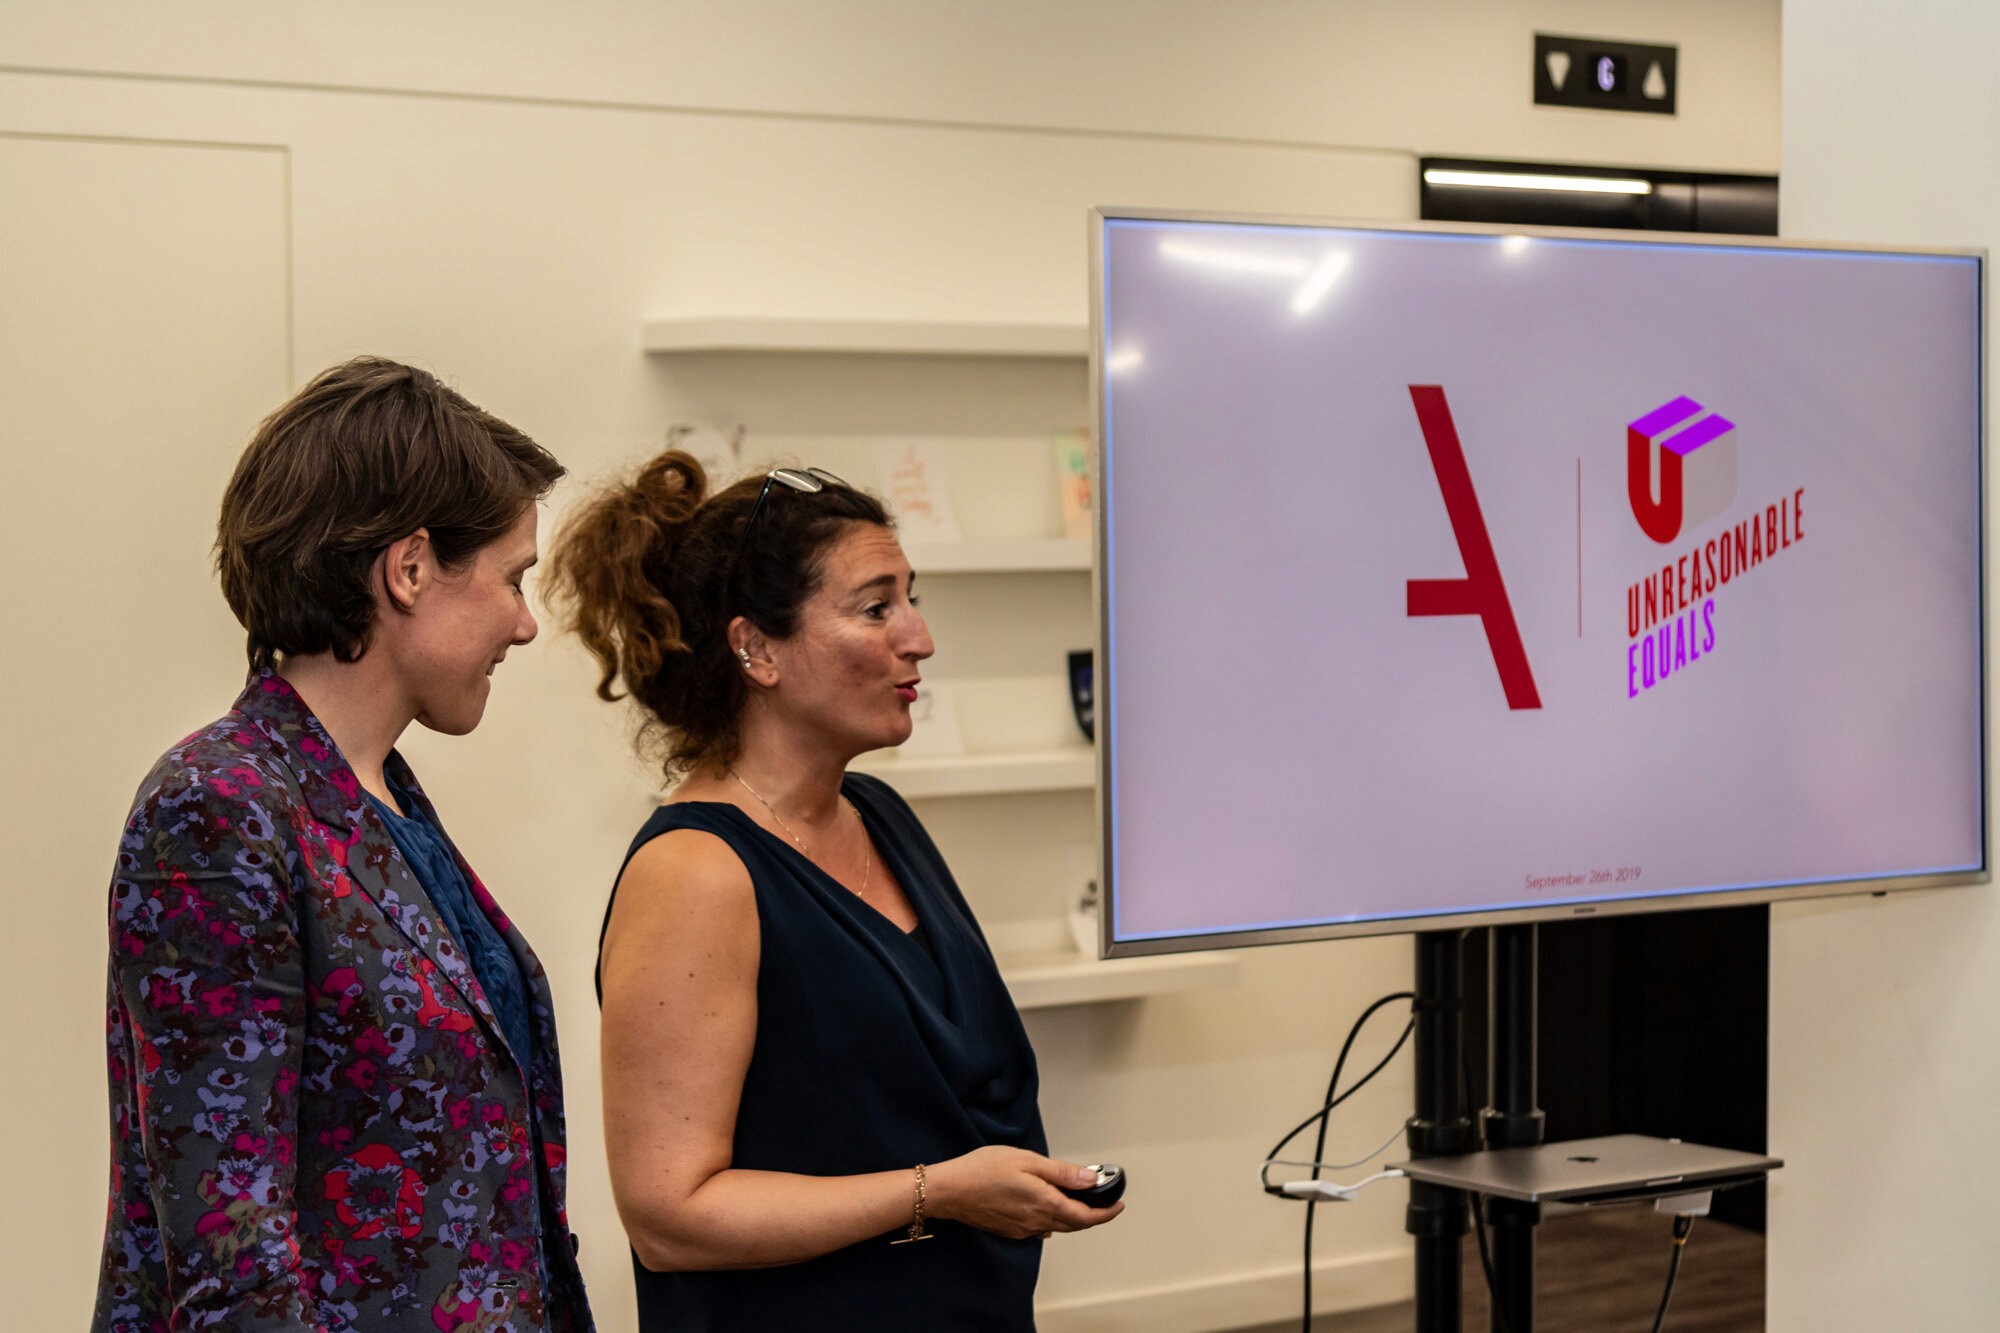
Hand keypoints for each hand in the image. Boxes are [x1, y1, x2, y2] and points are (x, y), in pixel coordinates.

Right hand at [925, 1146, 1124, 1239]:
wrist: (949, 1190)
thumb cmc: (982, 1170)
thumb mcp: (1027, 1161)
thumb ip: (1061, 1172)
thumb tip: (1090, 1179)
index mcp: (1045, 1204)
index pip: (1086, 1216)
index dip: (1106, 1213)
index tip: (1118, 1205)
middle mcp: (1036, 1222)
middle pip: (1074, 1224)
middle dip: (1093, 1214)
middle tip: (1103, 1200)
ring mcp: (1023, 1229)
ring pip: (1057, 1227)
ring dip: (1073, 1216)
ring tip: (1077, 1198)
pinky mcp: (1010, 1230)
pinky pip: (1040, 1228)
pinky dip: (1053, 1218)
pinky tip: (1047, 1204)